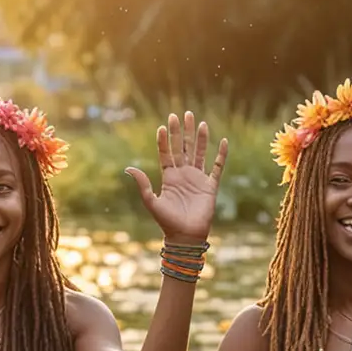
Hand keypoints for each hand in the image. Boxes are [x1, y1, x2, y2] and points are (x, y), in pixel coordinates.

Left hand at [124, 110, 228, 243]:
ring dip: (199, 138)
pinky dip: (221, 154)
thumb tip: (128, 168)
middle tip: (181, 114)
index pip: (166, 154)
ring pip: (199, 153)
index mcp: (169, 178)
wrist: (185, 237)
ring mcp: (198, 179)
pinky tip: (223, 141)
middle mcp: (184, 175)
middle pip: (183, 148)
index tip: (162, 126)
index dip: (164, 140)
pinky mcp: (210, 186)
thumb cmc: (166, 222)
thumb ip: (143, 184)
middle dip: (182, 132)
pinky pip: (218, 167)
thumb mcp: (151, 201)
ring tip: (199, 121)